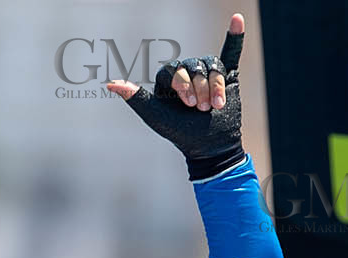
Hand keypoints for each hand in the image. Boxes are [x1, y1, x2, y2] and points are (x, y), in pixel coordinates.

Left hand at [106, 13, 245, 179]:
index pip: (174, 69)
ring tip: (215, 106)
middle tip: (201, 109)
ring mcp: (207, 74)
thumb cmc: (181, 134)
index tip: (189, 106)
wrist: (211, 148)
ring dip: (214, 87)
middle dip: (199, 89)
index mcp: (168, 78)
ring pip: (212, 66)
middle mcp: (187, 72)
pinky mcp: (227, 77)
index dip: (183, 84)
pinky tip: (237, 19)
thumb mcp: (156, 117)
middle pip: (194, 66)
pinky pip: (230, 53)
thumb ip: (136, 99)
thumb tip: (110, 83)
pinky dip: (235, 37)